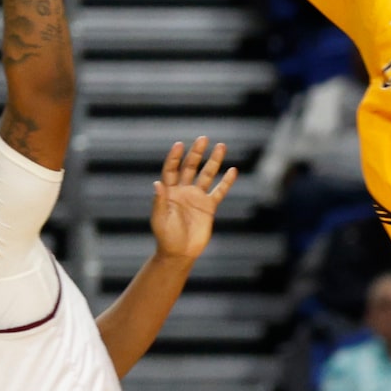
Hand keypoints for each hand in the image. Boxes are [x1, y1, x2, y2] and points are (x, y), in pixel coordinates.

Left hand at [150, 138, 238, 264]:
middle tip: (203, 138)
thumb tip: (157, 183)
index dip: (175, 157)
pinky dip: (226, 182)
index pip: (171, 169)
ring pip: (207, 174)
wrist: (180, 252)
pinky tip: (233, 170)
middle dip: (196, 153)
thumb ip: (159, 201)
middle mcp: (183, 190)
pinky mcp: (209, 207)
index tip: (179, 145)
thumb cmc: (165, 236)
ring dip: (213, 161)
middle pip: (190, 167)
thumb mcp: (159, 219)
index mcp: (169, 191)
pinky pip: (219, 191)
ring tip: (221, 146)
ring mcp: (197, 197)